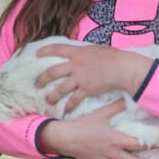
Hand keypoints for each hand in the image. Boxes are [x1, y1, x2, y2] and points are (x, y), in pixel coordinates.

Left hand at [35, 44, 152, 112]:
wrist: (122, 68)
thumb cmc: (113, 56)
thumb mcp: (96, 49)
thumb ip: (86, 52)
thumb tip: (82, 53)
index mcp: (78, 52)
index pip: (57, 49)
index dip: (45, 51)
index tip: (36, 54)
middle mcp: (75, 65)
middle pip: (53, 72)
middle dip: (42, 79)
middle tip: (36, 84)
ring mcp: (80, 78)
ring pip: (60, 88)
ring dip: (52, 95)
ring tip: (47, 100)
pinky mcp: (86, 89)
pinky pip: (74, 99)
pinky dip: (69, 105)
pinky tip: (66, 110)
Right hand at [40, 100, 146, 158]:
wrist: (67, 138)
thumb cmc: (83, 125)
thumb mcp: (100, 114)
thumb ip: (115, 107)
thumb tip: (125, 100)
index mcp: (116, 140)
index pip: (139, 145)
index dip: (150, 145)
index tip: (155, 143)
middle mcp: (114, 154)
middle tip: (146, 157)